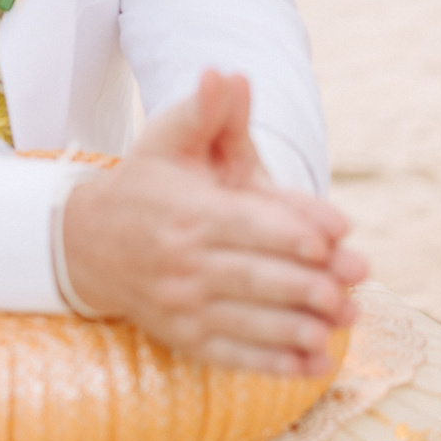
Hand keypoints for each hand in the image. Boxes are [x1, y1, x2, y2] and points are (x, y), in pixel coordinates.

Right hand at [61, 70, 367, 375]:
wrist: (86, 243)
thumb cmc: (145, 183)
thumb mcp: (167, 138)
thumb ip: (205, 111)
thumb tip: (226, 74)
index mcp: (189, 215)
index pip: (246, 226)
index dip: (292, 232)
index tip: (335, 238)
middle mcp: (184, 264)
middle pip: (254, 279)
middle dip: (307, 286)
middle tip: (353, 290)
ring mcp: (182, 306)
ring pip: (247, 323)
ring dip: (298, 329)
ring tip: (341, 326)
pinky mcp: (184, 337)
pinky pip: (232, 356)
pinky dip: (273, 365)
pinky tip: (314, 366)